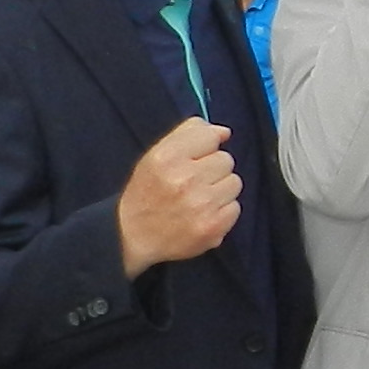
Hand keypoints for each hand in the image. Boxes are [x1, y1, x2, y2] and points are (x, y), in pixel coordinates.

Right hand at [115, 117, 240, 276]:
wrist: (133, 236)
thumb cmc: (147, 193)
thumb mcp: (156, 155)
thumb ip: (188, 134)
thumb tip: (223, 132)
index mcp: (167, 157)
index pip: (210, 136)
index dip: (204, 147)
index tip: (195, 158)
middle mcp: (184, 179)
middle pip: (226, 160)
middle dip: (213, 170)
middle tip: (193, 183)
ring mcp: (201, 204)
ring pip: (234, 182)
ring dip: (221, 190)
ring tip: (199, 199)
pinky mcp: (213, 226)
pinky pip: (235, 207)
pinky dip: (223, 211)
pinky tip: (204, 214)